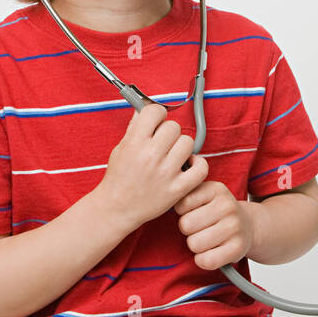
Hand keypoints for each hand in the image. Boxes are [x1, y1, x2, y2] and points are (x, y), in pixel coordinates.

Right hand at [101, 103, 208, 233]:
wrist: (116, 209)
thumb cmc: (118, 178)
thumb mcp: (120, 148)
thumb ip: (134, 127)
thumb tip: (146, 107)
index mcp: (134, 143)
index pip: (155, 111)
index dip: (156, 115)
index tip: (156, 123)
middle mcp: (151, 156)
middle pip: (173, 127)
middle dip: (168, 133)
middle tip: (162, 144)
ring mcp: (166, 173)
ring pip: (187, 143)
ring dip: (181, 147)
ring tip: (173, 156)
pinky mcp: (177, 189)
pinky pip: (201, 168)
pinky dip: (198, 164)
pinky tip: (188, 165)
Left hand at [174, 181, 255, 270]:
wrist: (247, 225)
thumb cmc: (217, 212)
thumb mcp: (204, 194)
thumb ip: (186, 193)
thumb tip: (163, 200)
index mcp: (216, 189)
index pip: (181, 204)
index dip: (182, 212)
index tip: (192, 211)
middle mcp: (228, 206)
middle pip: (186, 225)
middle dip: (188, 230)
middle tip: (199, 228)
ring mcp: (234, 227)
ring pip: (194, 244)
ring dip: (195, 245)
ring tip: (206, 238)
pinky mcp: (237, 248)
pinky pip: (206, 260)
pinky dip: (203, 260)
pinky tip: (209, 252)